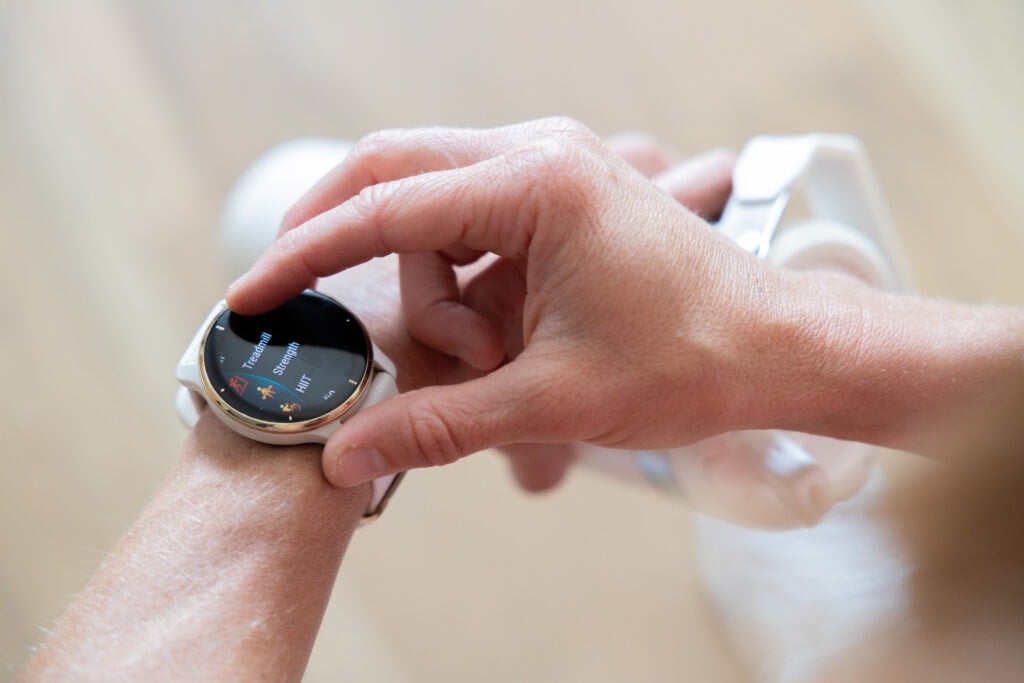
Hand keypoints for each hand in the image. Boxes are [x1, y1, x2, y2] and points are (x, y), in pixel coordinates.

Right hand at [227, 117, 828, 487]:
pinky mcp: (560, 201)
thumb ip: (440, 424)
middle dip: (341, 240)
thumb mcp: (553, 400)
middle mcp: (539, 155)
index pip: (384, 207)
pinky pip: (473, 231)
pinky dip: (463, 288)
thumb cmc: (690, 361)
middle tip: (296, 296)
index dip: (304, 256)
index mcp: (535, 184)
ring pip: (433, 214)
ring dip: (433, 294)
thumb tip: (345, 454)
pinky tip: (501, 344)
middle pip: (394, 174)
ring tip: (493, 362)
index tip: (251, 294)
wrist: (780, 347)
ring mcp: (552, 171)